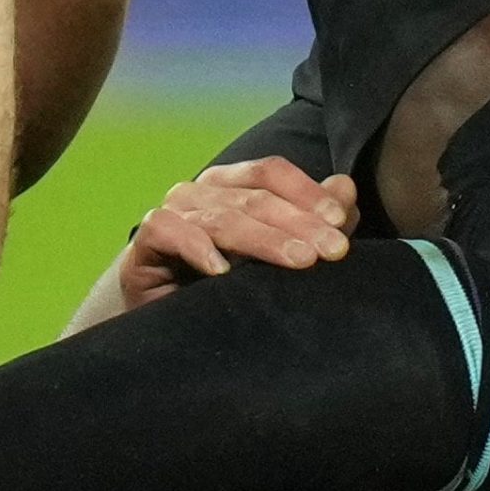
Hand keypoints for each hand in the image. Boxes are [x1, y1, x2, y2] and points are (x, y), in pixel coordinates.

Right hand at [121, 159, 358, 309]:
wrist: (174, 318)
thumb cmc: (235, 280)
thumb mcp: (285, 249)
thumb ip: (317, 220)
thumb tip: (345, 186)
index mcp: (233, 183)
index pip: (272, 172)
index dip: (308, 193)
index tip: (341, 222)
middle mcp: (201, 190)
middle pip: (255, 198)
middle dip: (300, 225)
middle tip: (334, 251)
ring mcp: (171, 212)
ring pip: (222, 217)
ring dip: (265, 240)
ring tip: (300, 261)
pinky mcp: (144, 241)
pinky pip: (168, 231)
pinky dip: (197, 248)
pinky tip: (222, 271)